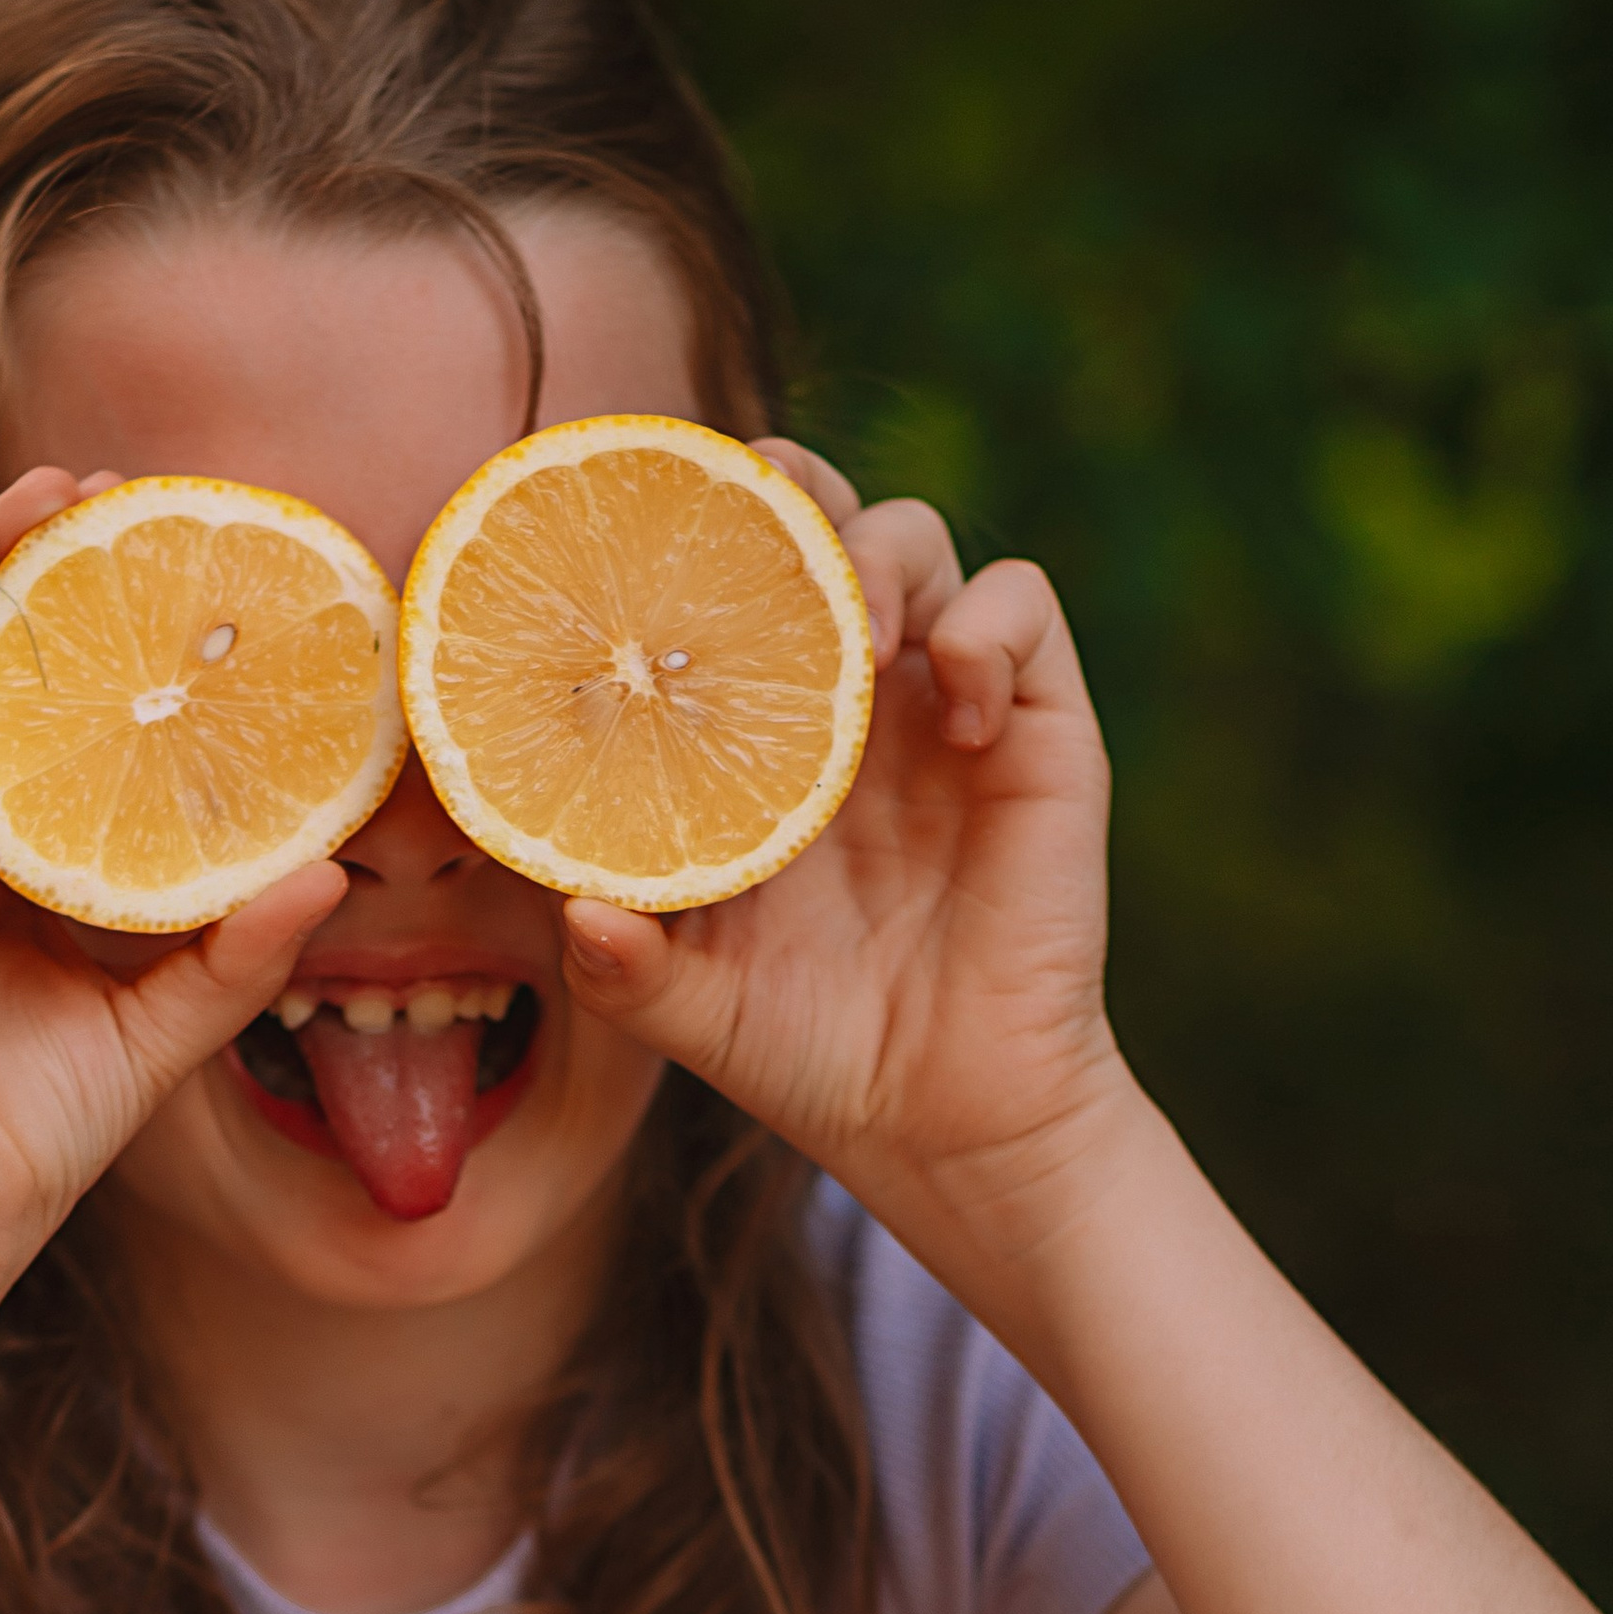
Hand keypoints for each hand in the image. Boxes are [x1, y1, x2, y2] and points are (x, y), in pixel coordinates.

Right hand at [0, 467, 339, 1340]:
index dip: (107, 649)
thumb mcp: (157, 1032)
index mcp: (2, 876)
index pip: (52, 730)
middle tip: (130, 495)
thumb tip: (336, 874)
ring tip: (61, 489)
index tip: (189, 583)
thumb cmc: (22, 1147)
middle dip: (46, 572)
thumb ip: (235, 953)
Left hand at [559, 443, 1134, 1236]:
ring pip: (913, 536)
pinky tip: (951, 711)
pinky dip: (985, 627)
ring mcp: (939, 704)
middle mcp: (842, 699)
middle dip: (777, 491)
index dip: (679, 539)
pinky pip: (1023, 607)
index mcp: (750, 736)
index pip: (712, 586)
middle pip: (812, 521)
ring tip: (855, 640)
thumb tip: (576, 915)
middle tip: (744, 532)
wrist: (950, 1122)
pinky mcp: (1036, 728)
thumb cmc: (814, 1054)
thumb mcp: (693, 1012)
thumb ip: (622, 970)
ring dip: (873, 555)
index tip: (625, 540)